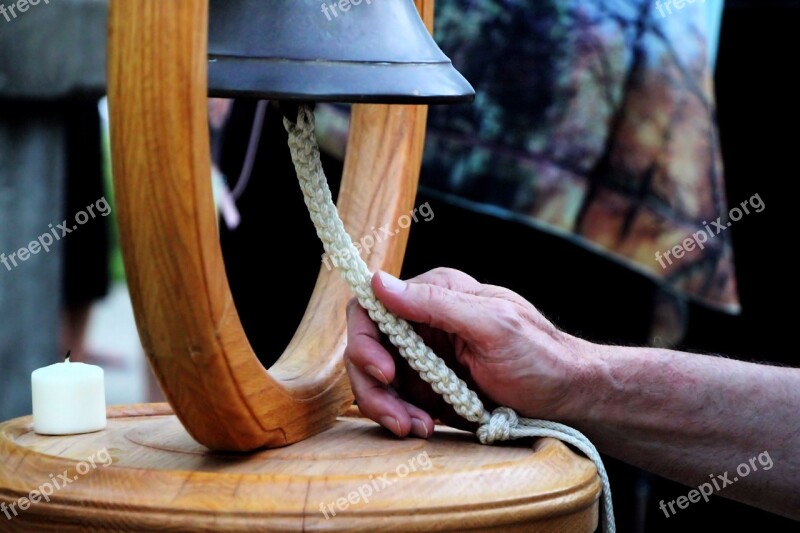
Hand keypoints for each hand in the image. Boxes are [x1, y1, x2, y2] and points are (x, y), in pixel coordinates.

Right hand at [343, 267, 585, 438]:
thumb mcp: (492, 324)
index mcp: (436, 294)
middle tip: (399, 418)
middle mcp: (423, 322)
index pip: (372, 307)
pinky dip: (403, 418)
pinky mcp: (429, 388)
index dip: (365, 340)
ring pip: (377, 381)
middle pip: (367, 349)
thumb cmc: (541, 355)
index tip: (385, 372)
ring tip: (418, 428)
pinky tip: (425, 428)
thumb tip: (379, 281)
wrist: (568, 398)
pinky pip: (397, 402)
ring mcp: (424, 357)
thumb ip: (435, 303)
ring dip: (388, 408)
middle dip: (375, 387)